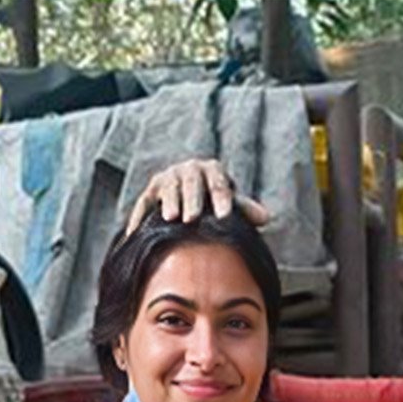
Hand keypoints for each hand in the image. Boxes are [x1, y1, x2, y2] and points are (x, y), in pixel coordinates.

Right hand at [127, 158, 271, 232]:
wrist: (189, 194)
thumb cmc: (214, 202)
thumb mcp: (229, 204)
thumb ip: (245, 210)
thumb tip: (266, 218)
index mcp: (213, 170)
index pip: (219, 183)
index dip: (222, 199)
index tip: (224, 217)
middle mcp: (190, 169)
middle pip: (192, 182)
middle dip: (192, 200)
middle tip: (193, 218)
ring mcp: (169, 177)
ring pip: (169, 187)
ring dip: (169, 201)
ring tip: (170, 218)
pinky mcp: (151, 190)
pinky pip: (144, 203)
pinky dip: (139, 217)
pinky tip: (136, 232)